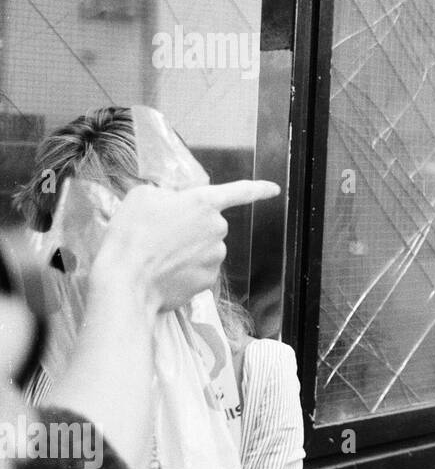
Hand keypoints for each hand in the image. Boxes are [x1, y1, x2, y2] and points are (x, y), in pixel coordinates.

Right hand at [93, 180, 280, 313]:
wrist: (126, 280)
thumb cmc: (131, 234)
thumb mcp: (143, 196)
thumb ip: (168, 194)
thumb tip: (175, 203)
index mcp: (204, 203)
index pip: (239, 191)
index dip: (259, 188)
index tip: (275, 189)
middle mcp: (217, 229)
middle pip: (209, 224)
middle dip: (191, 228)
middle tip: (161, 234)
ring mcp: (216, 257)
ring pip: (205, 248)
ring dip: (187, 249)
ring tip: (159, 255)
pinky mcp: (208, 280)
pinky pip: (200, 270)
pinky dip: (185, 270)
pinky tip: (165, 272)